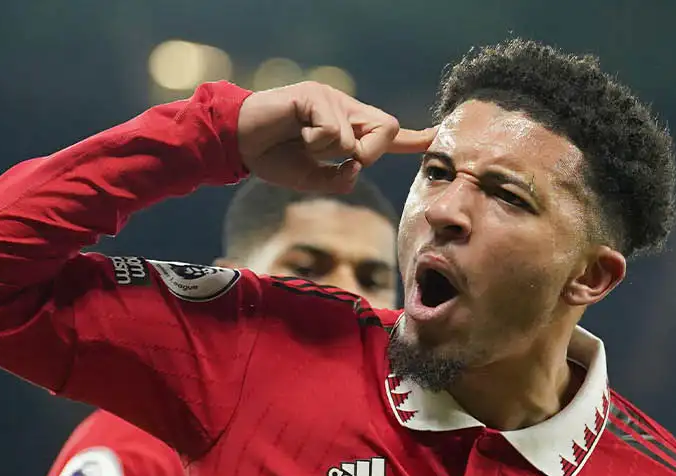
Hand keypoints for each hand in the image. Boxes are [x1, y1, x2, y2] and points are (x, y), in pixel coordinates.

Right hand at [237, 81, 433, 192]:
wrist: (239, 143)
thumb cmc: (274, 158)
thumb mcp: (312, 180)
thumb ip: (339, 180)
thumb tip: (357, 168)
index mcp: (347, 127)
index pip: (387, 133)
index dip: (413, 139)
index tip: (436, 138)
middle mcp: (345, 108)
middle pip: (385, 129)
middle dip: (368, 154)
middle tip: (334, 160)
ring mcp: (331, 98)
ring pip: (356, 137)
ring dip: (330, 151)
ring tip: (303, 143)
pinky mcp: (314, 95)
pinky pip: (334, 130)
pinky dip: (316, 142)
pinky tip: (297, 133)